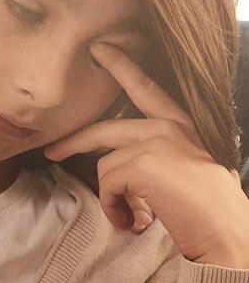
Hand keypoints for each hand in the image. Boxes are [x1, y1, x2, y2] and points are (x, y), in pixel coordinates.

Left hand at [44, 43, 248, 268]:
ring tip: (130, 216)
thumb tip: (120, 180)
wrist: (229, 234)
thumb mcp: (184, 171)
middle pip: (104, 129)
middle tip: (53, 153)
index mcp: (182, 125)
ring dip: (112, 196)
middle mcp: (169, 127)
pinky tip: (135, 220)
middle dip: (73, 142)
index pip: (147, 88)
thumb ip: (154, 161)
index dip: (122, 66)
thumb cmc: (209, 210)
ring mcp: (156, 142)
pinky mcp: (144, 163)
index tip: (100, 47)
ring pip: (105, 164)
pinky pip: (107, 183)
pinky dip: (114, 206)